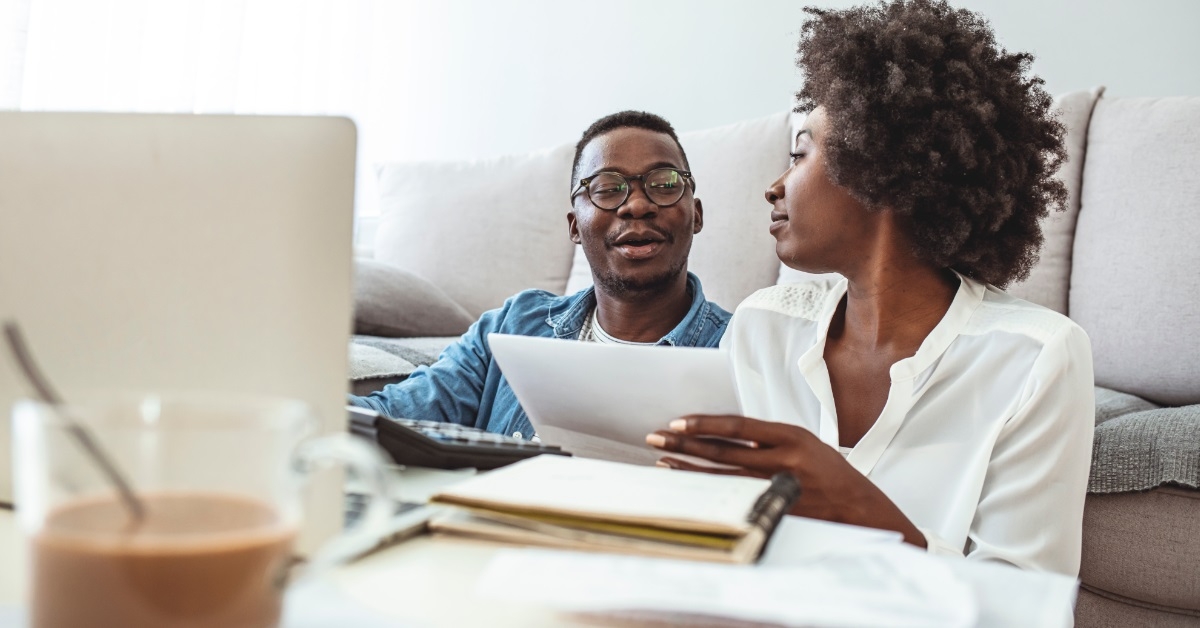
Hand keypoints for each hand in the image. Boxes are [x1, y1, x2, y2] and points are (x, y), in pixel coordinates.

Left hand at [646, 415, 926, 547]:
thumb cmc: (829, 471)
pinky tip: (690, 488)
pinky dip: (709, 492)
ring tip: (662, 462)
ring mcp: (777, 487)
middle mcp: (782, 460)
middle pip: (722, 451)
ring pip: (723, 477)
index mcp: (791, 436)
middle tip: (656, 437)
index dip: (704, 424)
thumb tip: (722, 434)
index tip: (677, 422)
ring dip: (689, 469)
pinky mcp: (774, 508)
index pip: (737, 425)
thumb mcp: (803, 443)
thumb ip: (766, 438)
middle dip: (685, 444)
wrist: (859, 507)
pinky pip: (734, 498)